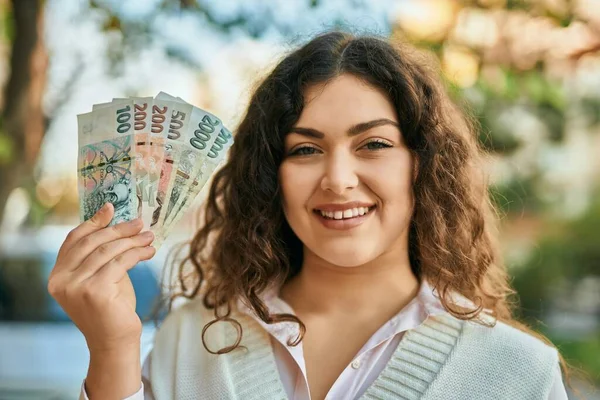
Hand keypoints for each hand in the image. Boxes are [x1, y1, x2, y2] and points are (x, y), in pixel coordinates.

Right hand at [47, 203, 155, 351]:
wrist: (115, 341)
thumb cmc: (111, 307)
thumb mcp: (102, 276)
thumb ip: (101, 254)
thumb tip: (117, 222)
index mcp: (57, 275)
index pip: (74, 240)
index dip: (93, 222)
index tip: (111, 208)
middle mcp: (61, 281)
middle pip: (92, 243)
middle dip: (118, 229)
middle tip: (140, 223)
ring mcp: (75, 286)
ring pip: (108, 251)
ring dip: (132, 241)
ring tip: (149, 236)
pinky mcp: (95, 291)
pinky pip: (120, 263)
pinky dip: (137, 254)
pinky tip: (149, 252)